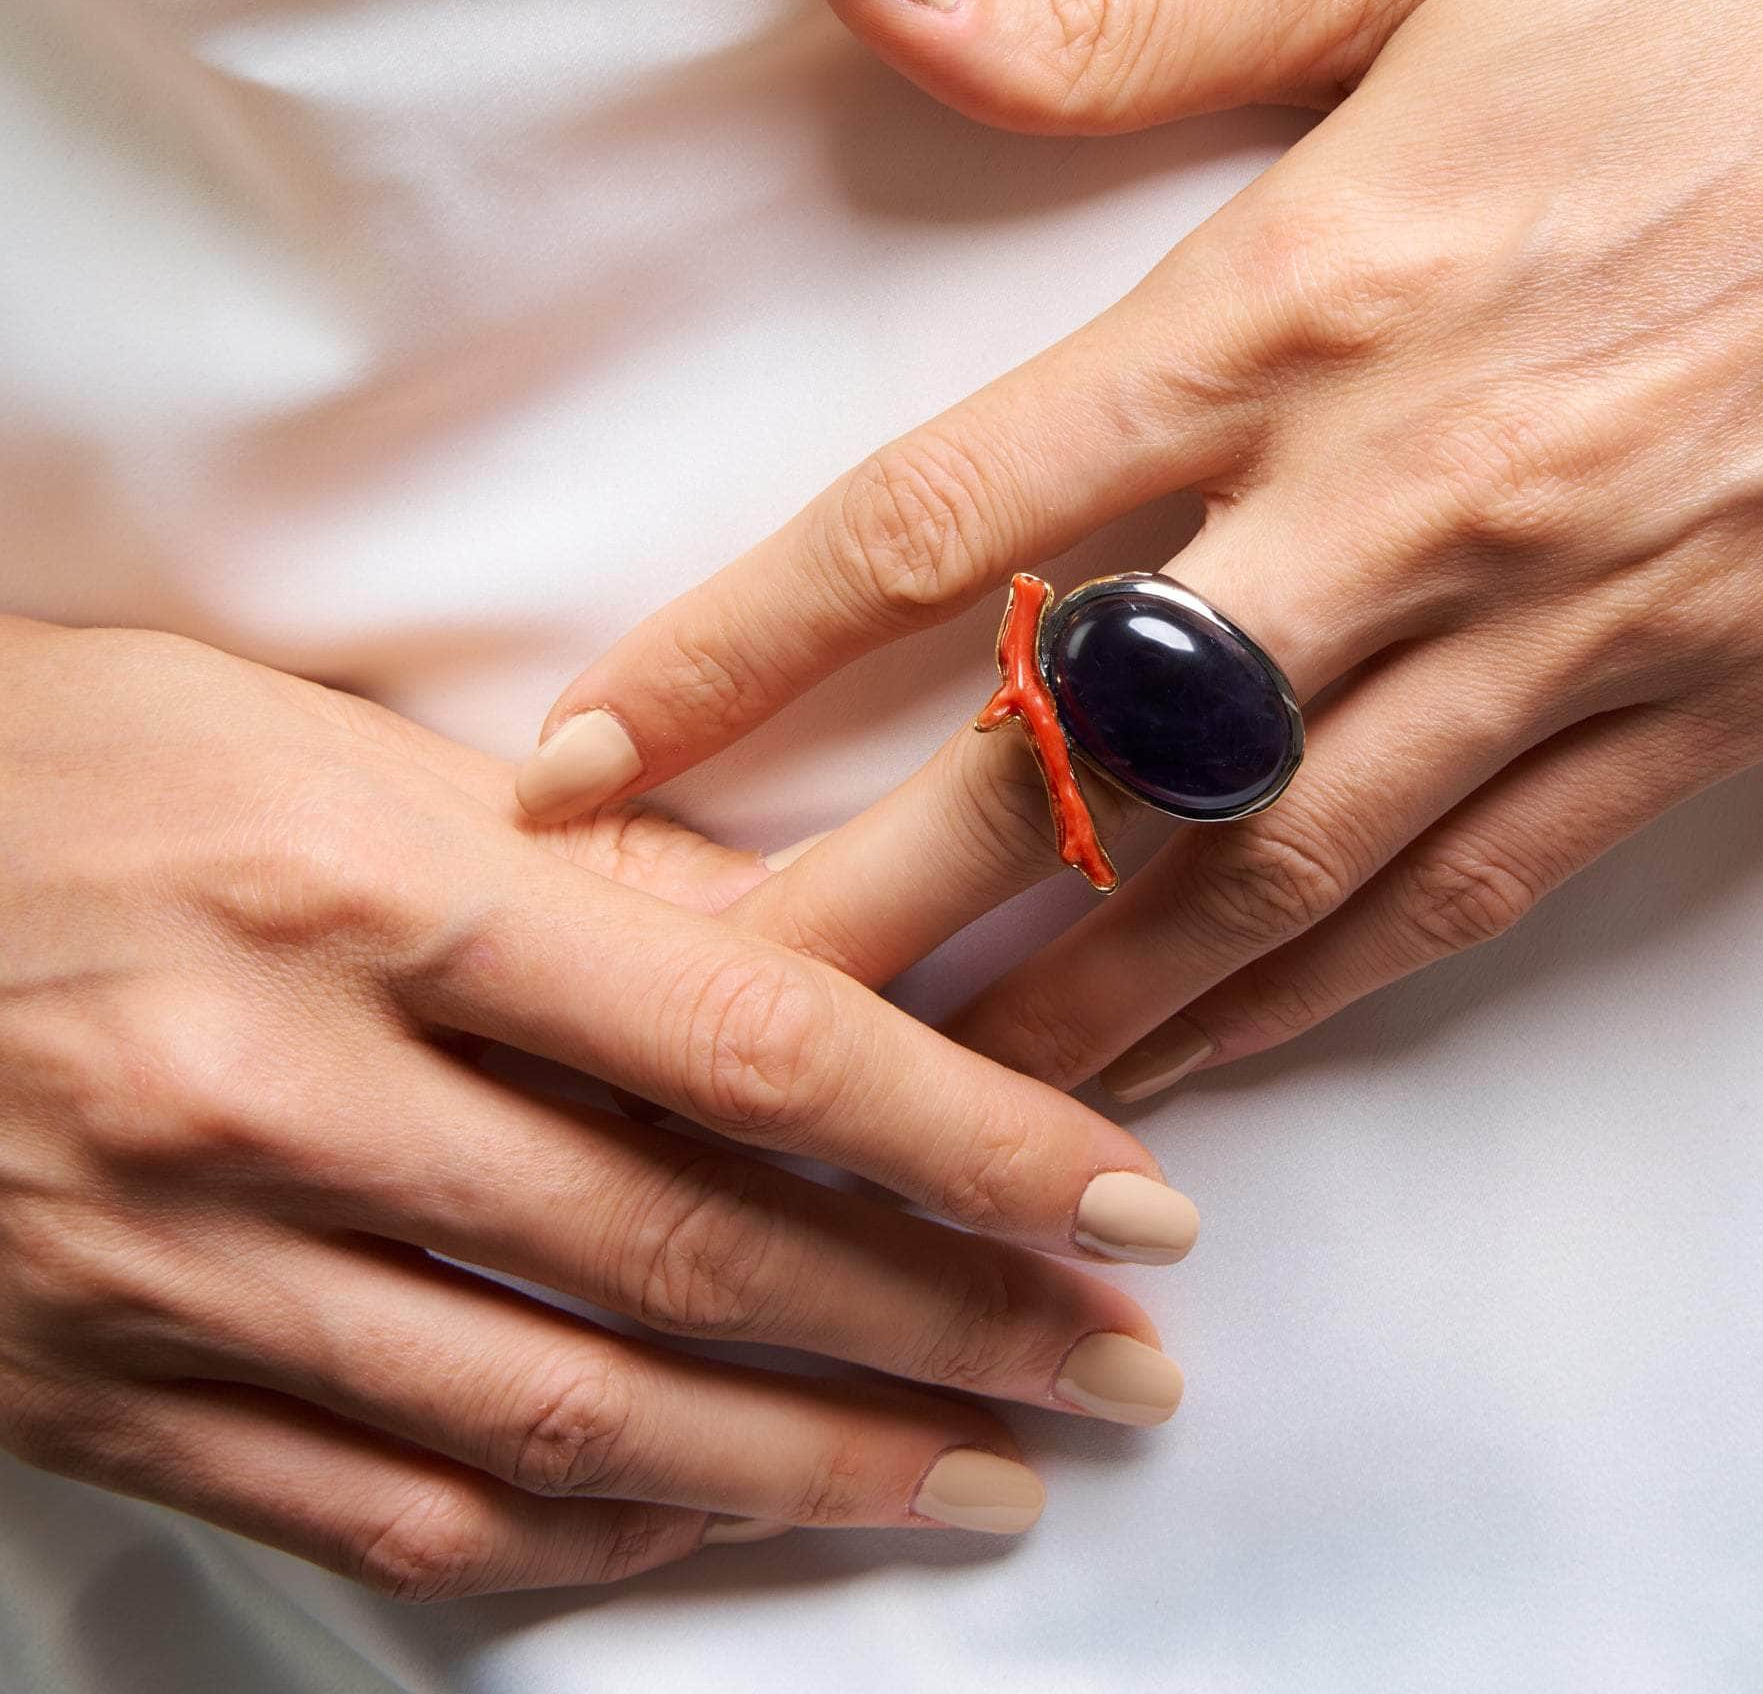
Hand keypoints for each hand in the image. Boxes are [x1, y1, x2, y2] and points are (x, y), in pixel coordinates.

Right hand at [0, 619, 1194, 1599]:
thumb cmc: (68, 768)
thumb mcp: (329, 752)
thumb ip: (576, 876)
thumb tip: (799, 963)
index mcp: (372, 892)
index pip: (754, 1046)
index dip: (974, 1143)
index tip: (1126, 1207)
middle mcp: (286, 1095)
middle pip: (693, 1257)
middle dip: (942, 1332)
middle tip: (1112, 1375)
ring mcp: (183, 1268)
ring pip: (564, 1425)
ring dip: (804, 1470)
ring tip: (979, 1485)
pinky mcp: (105, 1387)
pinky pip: (389, 1508)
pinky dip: (582, 1541)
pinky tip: (719, 1530)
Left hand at [518, 0, 1762, 1104]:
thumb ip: (1128, 1)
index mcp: (1309, 298)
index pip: (947, 521)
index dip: (745, 652)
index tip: (597, 765)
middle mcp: (1409, 499)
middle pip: (1069, 759)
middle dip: (858, 913)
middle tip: (686, 1034)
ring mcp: (1557, 630)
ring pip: (1256, 884)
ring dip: (1059, 1017)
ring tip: (899, 1126)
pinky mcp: (1690, 707)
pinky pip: (1455, 895)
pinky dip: (1300, 1003)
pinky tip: (1191, 1076)